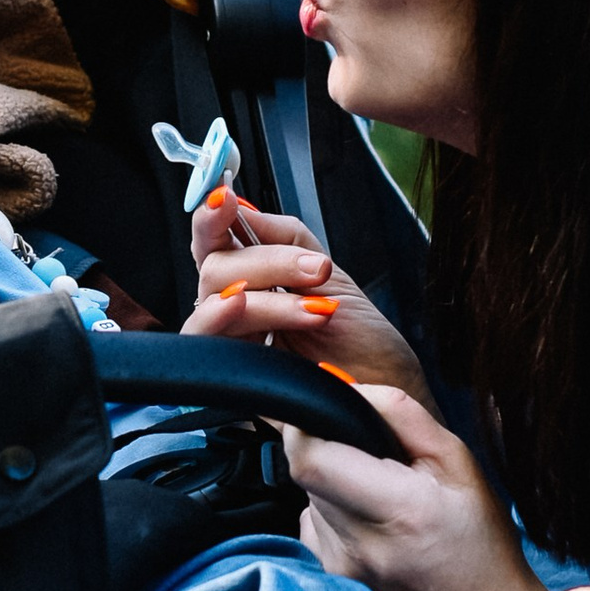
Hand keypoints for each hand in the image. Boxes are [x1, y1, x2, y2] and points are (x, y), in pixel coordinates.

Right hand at [180, 193, 431, 398]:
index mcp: (255, 280)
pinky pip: (203, 342)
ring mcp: (230, 342)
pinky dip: (221, 317)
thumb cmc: (362, 343)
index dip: (212, 215)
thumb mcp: (328, 274)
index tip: (225, 196)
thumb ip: (285, 238)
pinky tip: (241, 307)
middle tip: (315, 272)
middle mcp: (235, 308)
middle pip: (214, 265)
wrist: (385, 394)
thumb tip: (242, 208)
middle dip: (266, 261)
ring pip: (212, 300)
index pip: (216, 241)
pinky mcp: (228, 377)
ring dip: (263, 296)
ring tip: (313, 310)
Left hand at [284, 386, 544, 590]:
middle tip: (374, 460)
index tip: (328, 416)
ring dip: (336, 486)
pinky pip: (314, 527)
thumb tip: (346, 388)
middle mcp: (361, 545)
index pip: (309, 458)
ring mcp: (340, 569)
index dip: (307, 427)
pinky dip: (336, 517)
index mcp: (399, 509)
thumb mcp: (457, 460)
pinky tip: (375, 528)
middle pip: (306, 474)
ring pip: (308, 499)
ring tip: (382, 500)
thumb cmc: (478, 539)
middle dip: (330, 451)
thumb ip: (399, 415)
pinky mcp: (330, 581)